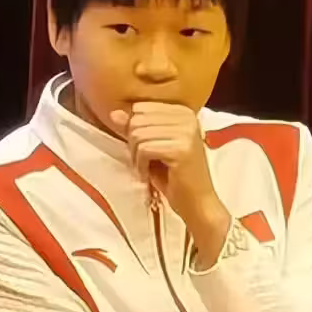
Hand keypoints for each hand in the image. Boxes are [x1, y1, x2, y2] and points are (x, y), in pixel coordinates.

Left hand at [110, 102, 229, 265]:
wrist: (196, 203)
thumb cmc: (173, 176)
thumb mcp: (150, 147)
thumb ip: (134, 128)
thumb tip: (114, 113)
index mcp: (182, 111)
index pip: (140, 108)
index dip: (134, 131)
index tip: (145, 150)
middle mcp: (187, 117)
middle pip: (137, 120)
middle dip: (133, 144)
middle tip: (145, 162)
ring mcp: (186, 131)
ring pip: (138, 134)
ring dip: (136, 156)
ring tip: (148, 169)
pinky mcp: (182, 148)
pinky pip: (144, 148)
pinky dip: (141, 165)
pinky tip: (150, 175)